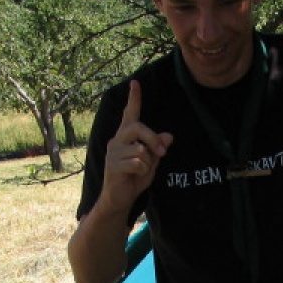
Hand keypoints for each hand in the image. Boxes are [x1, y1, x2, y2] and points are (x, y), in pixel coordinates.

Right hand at [98, 79, 172, 210]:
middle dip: (153, 139)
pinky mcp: (112, 165)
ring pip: (140, 149)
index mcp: (125, 136)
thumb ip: (157, 148)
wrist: (120, 199)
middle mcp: (117, 140)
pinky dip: (143, 170)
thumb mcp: (151, 162)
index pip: (129, 114)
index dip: (134, 99)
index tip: (136, 83)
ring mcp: (113, 152)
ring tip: (140, 171)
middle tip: (163, 152)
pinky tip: (134, 176)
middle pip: (138, 127)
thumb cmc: (134, 179)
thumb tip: (169, 135)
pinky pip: (137, 163)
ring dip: (148, 162)